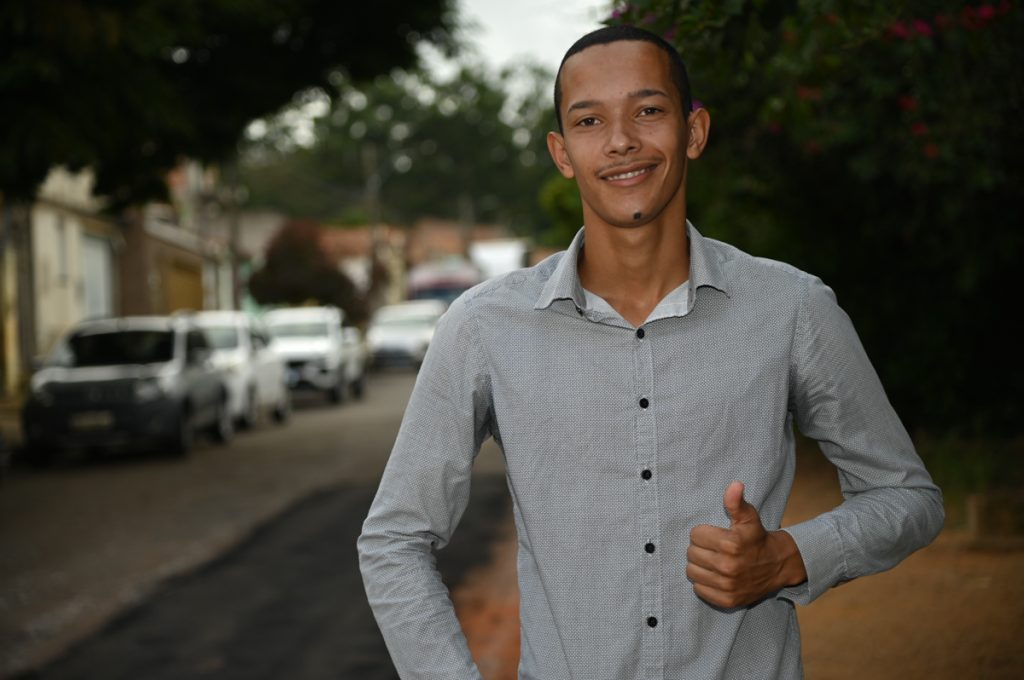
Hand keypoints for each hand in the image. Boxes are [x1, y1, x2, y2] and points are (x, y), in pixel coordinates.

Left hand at [686, 481, 806, 607]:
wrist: (778, 565)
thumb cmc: (757, 538)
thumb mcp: (749, 517)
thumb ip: (736, 502)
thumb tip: (735, 484)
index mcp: (731, 544)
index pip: (695, 535)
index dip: (704, 533)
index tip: (715, 535)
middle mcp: (728, 567)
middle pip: (691, 553)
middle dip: (700, 548)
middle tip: (714, 549)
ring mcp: (727, 586)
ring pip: (692, 572)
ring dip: (700, 565)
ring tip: (713, 561)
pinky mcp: (727, 601)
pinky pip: (699, 589)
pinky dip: (704, 582)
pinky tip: (716, 576)